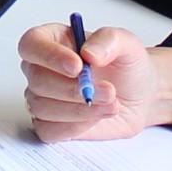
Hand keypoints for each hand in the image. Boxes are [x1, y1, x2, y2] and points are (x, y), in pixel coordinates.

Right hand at [18, 25, 171, 139]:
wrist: (139, 96)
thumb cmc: (126, 67)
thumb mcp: (127, 44)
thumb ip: (109, 40)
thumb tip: (88, 53)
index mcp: (53, 41)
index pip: (32, 44)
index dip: (49, 56)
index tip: (78, 66)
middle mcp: (43, 69)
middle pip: (37, 80)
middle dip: (74, 89)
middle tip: (108, 90)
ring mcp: (44, 97)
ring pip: (42, 107)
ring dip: (79, 109)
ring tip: (110, 103)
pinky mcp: (51, 124)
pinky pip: (48, 130)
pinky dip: (75, 126)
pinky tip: (96, 117)